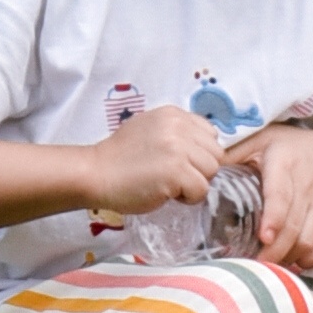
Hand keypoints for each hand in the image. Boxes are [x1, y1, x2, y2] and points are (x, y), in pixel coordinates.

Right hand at [83, 103, 227, 218]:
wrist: (96, 173)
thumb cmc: (120, 157)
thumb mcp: (150, 129)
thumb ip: (176, 133)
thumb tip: (203, 148)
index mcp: (173, 114)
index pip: (210, 134)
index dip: (198, 153)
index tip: (178, 162)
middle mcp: (178, 127)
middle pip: (215, 154)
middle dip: (199, 169)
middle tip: (173, 176)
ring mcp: (178, 148)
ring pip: (211, 172)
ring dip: (194, 184)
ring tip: (169, 184)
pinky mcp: (176, 171)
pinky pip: (201, 190)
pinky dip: (187, 198)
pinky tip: (166, 193)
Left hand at [232, 121, 312, 268]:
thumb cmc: (291, 148)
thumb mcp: (262, 138)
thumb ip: (233, 152)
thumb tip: (201, 171)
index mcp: (285, 164)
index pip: (281, 195)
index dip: (274, 218)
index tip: (263, 237)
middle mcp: (307, 187)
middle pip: (293, 227)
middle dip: (273, 251)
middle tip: (251, 264)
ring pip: (308, 241)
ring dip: (287, 258)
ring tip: (265, 266)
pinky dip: (307, 261)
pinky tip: (289, 261)